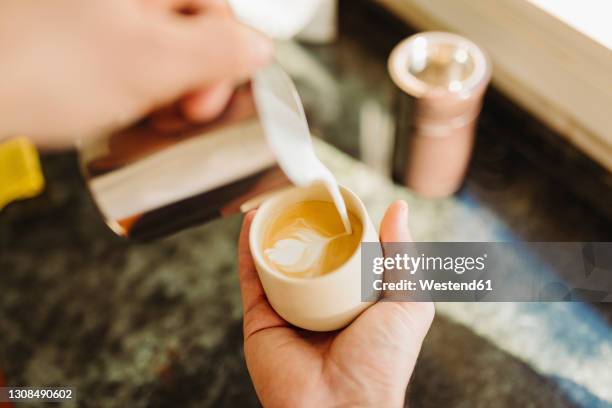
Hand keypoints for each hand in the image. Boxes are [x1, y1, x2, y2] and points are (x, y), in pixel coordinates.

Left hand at [0, 0, 271, 147]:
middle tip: (175, 113)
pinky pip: (128, 60)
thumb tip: (258, 49)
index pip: (218, 8)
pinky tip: (120, 107)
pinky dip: (134, 88)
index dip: (224, 61)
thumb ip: (217, 52)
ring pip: (160, 48)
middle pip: (190, 29)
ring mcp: (99, 13)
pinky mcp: (80, 37)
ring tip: (143, 114)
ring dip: (164, 89)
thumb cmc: (38, 69)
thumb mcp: (150, 63)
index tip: (204, 102)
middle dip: (191, 79)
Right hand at [238, 201, 434, 406]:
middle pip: (308, 256)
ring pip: (277, 262)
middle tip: (301, 195)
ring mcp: (289, 311)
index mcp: (355, 302)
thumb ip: (402, 256)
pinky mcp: (261, 320)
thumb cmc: (381, 363)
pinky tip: (252, 222)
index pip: (346, 255)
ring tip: (275, 200)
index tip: (335, 199)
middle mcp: (321, 305)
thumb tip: (398, 209)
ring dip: (273, 230)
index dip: (340, 226)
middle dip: (303, 225)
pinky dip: (249, 248)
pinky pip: (253, 277)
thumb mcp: (408, 303)